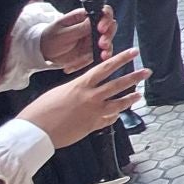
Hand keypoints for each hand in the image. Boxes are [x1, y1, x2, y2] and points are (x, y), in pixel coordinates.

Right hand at [17, 48, 147, 148]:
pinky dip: (114, 116)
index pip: (106, 67)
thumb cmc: (41, 110)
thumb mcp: (60, 92)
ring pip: (118, 103)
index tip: (133, 52)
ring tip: (139, 95)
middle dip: (134, 77)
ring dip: (130, 98)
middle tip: (147, 72)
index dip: (121, 58)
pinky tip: (117, 114)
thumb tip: (85, 89)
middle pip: (118, 84)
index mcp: (80, 85)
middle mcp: (90, 97)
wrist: (35, 131)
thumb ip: (77, 89)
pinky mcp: (92, 127)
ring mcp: (93, 113)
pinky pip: (108, 120)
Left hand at [37, 6, 117, 71]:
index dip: (106, 19)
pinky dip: (95, 60)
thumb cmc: (50, 37)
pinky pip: (98, 56)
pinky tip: (89, 62)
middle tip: (102, 45)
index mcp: (84, 17)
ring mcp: (93, 39)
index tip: (101, 29)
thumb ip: (80, 28)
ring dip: (106, 50)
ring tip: (102, 56)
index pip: (103, 12)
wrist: (43, 52)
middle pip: (109, 28)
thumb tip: (96, 21)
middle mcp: (92, 27)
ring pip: (107, 43)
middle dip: (108, 36)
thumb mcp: (63, 32)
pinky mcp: (91, 51)